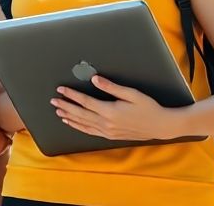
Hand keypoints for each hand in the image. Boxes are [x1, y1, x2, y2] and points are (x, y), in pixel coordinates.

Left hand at [51, 74, 181, 140]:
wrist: (160, 126)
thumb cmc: (148, 107)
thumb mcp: (131, 93)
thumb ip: (111, 87)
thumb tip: (94, 79)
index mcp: (110, 111)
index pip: (85, 102)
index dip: (71, 95)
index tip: (61, 89)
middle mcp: (106, 123)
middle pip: (80, 114)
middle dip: (65, 106)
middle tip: (53, 100)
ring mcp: (108, 131)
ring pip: (83, 124)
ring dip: (69, 117)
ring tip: (58, 111)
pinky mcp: (110, 136)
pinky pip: (90, 131)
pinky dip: (79, 127)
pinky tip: (72, 123)